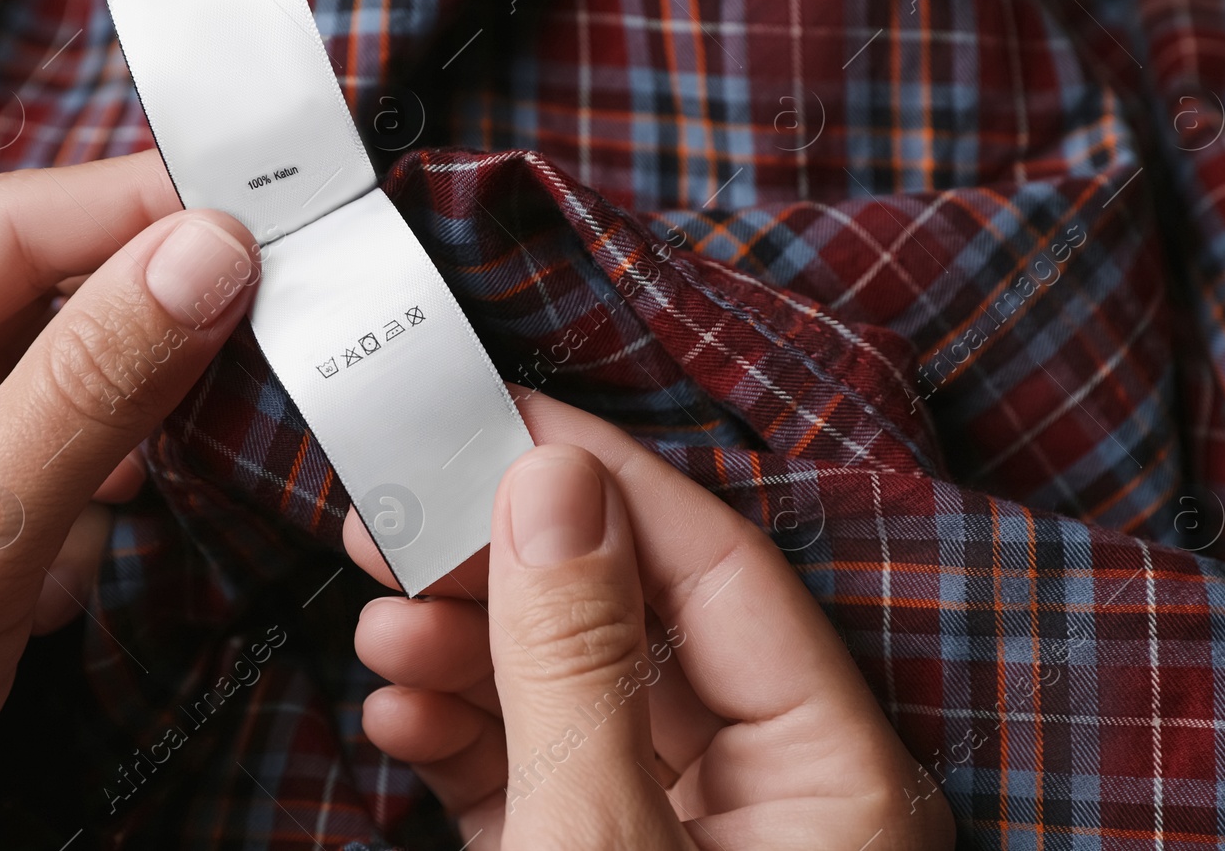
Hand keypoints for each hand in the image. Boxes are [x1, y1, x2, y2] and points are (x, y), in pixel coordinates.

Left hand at [0, 152, 258, 848]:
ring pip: (54, 375)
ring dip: (140, 394)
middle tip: (278, 291)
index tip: (261, 211)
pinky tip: (129, 507)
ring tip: (228, 395)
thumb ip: (87, 389)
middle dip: (153, 299)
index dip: (135, 209)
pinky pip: (54, 455)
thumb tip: (209, 256)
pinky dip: (110, 474)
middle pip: (33, 292)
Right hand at [347, 392, 954, 849]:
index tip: (496, 415)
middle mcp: (780, 801)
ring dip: (471, 653)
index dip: (604, 479)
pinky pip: (543, 778)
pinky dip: (470, 739)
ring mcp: (688, 840)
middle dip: (509, 572)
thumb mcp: (597, 843)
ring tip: (385, 622)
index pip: (722, 568)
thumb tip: (554, 486)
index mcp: (838, 782)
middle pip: (640, 625)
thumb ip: (579, 664)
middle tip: (403, 518)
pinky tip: (401, 708)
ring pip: (579, 699)